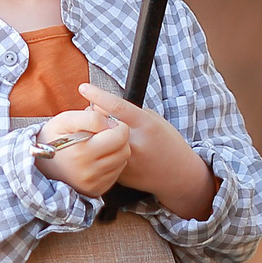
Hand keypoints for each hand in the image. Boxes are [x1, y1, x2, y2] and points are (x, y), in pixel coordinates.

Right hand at [33, 107, 128, 198]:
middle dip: (119, 138)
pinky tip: (98, 158)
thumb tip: (109, 122)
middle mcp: (90, 171)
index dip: (116, 125)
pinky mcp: (96, 190)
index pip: (120, 135)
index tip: (105, 124)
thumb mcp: (65, 120)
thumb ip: (89, 117)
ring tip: (100, 145)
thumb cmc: (52, 138)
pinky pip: (116, 174)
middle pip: (125, 149)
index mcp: (83, 152)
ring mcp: (94, 183)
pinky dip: (111, 164)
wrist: (38, 165)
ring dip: (116, 151)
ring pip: (122, 161)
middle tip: (105, 133)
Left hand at [78, 83, 217, 219]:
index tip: (84, 87)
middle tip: (96, 113)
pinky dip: (103, 150)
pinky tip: (113, 150)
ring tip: (106, 132)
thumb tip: (107, 105)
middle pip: (102, 122)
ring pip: (99, 141)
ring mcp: (127, 160)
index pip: (117, 106)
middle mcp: (135, 142)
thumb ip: (133, 113)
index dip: (98, 95)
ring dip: (97, 133)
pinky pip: (104, 157)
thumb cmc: (168, 143)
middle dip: (94, 114)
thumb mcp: (156, 121)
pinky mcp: (121, 173)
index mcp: (146, 125)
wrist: (178, 175)